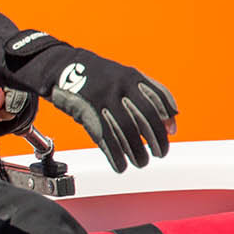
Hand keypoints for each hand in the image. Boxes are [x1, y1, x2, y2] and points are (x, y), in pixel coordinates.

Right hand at [0, 32, 176, 171]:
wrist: (62, 68)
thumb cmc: (97, 77)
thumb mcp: (122, 78)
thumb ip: (145, 95)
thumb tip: (169, 122)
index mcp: (131, 77)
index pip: (159, 97)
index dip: (168, 116)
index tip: (171, 132)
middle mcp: (120, 88)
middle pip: (146, 118)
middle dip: (157, 139)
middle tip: (161, 153)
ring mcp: (103, 101)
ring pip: (127, 132)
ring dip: (138, 152)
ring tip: (141, 162)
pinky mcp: (88, 114)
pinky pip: (106, 139)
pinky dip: (116, 156)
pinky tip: (121, 165)